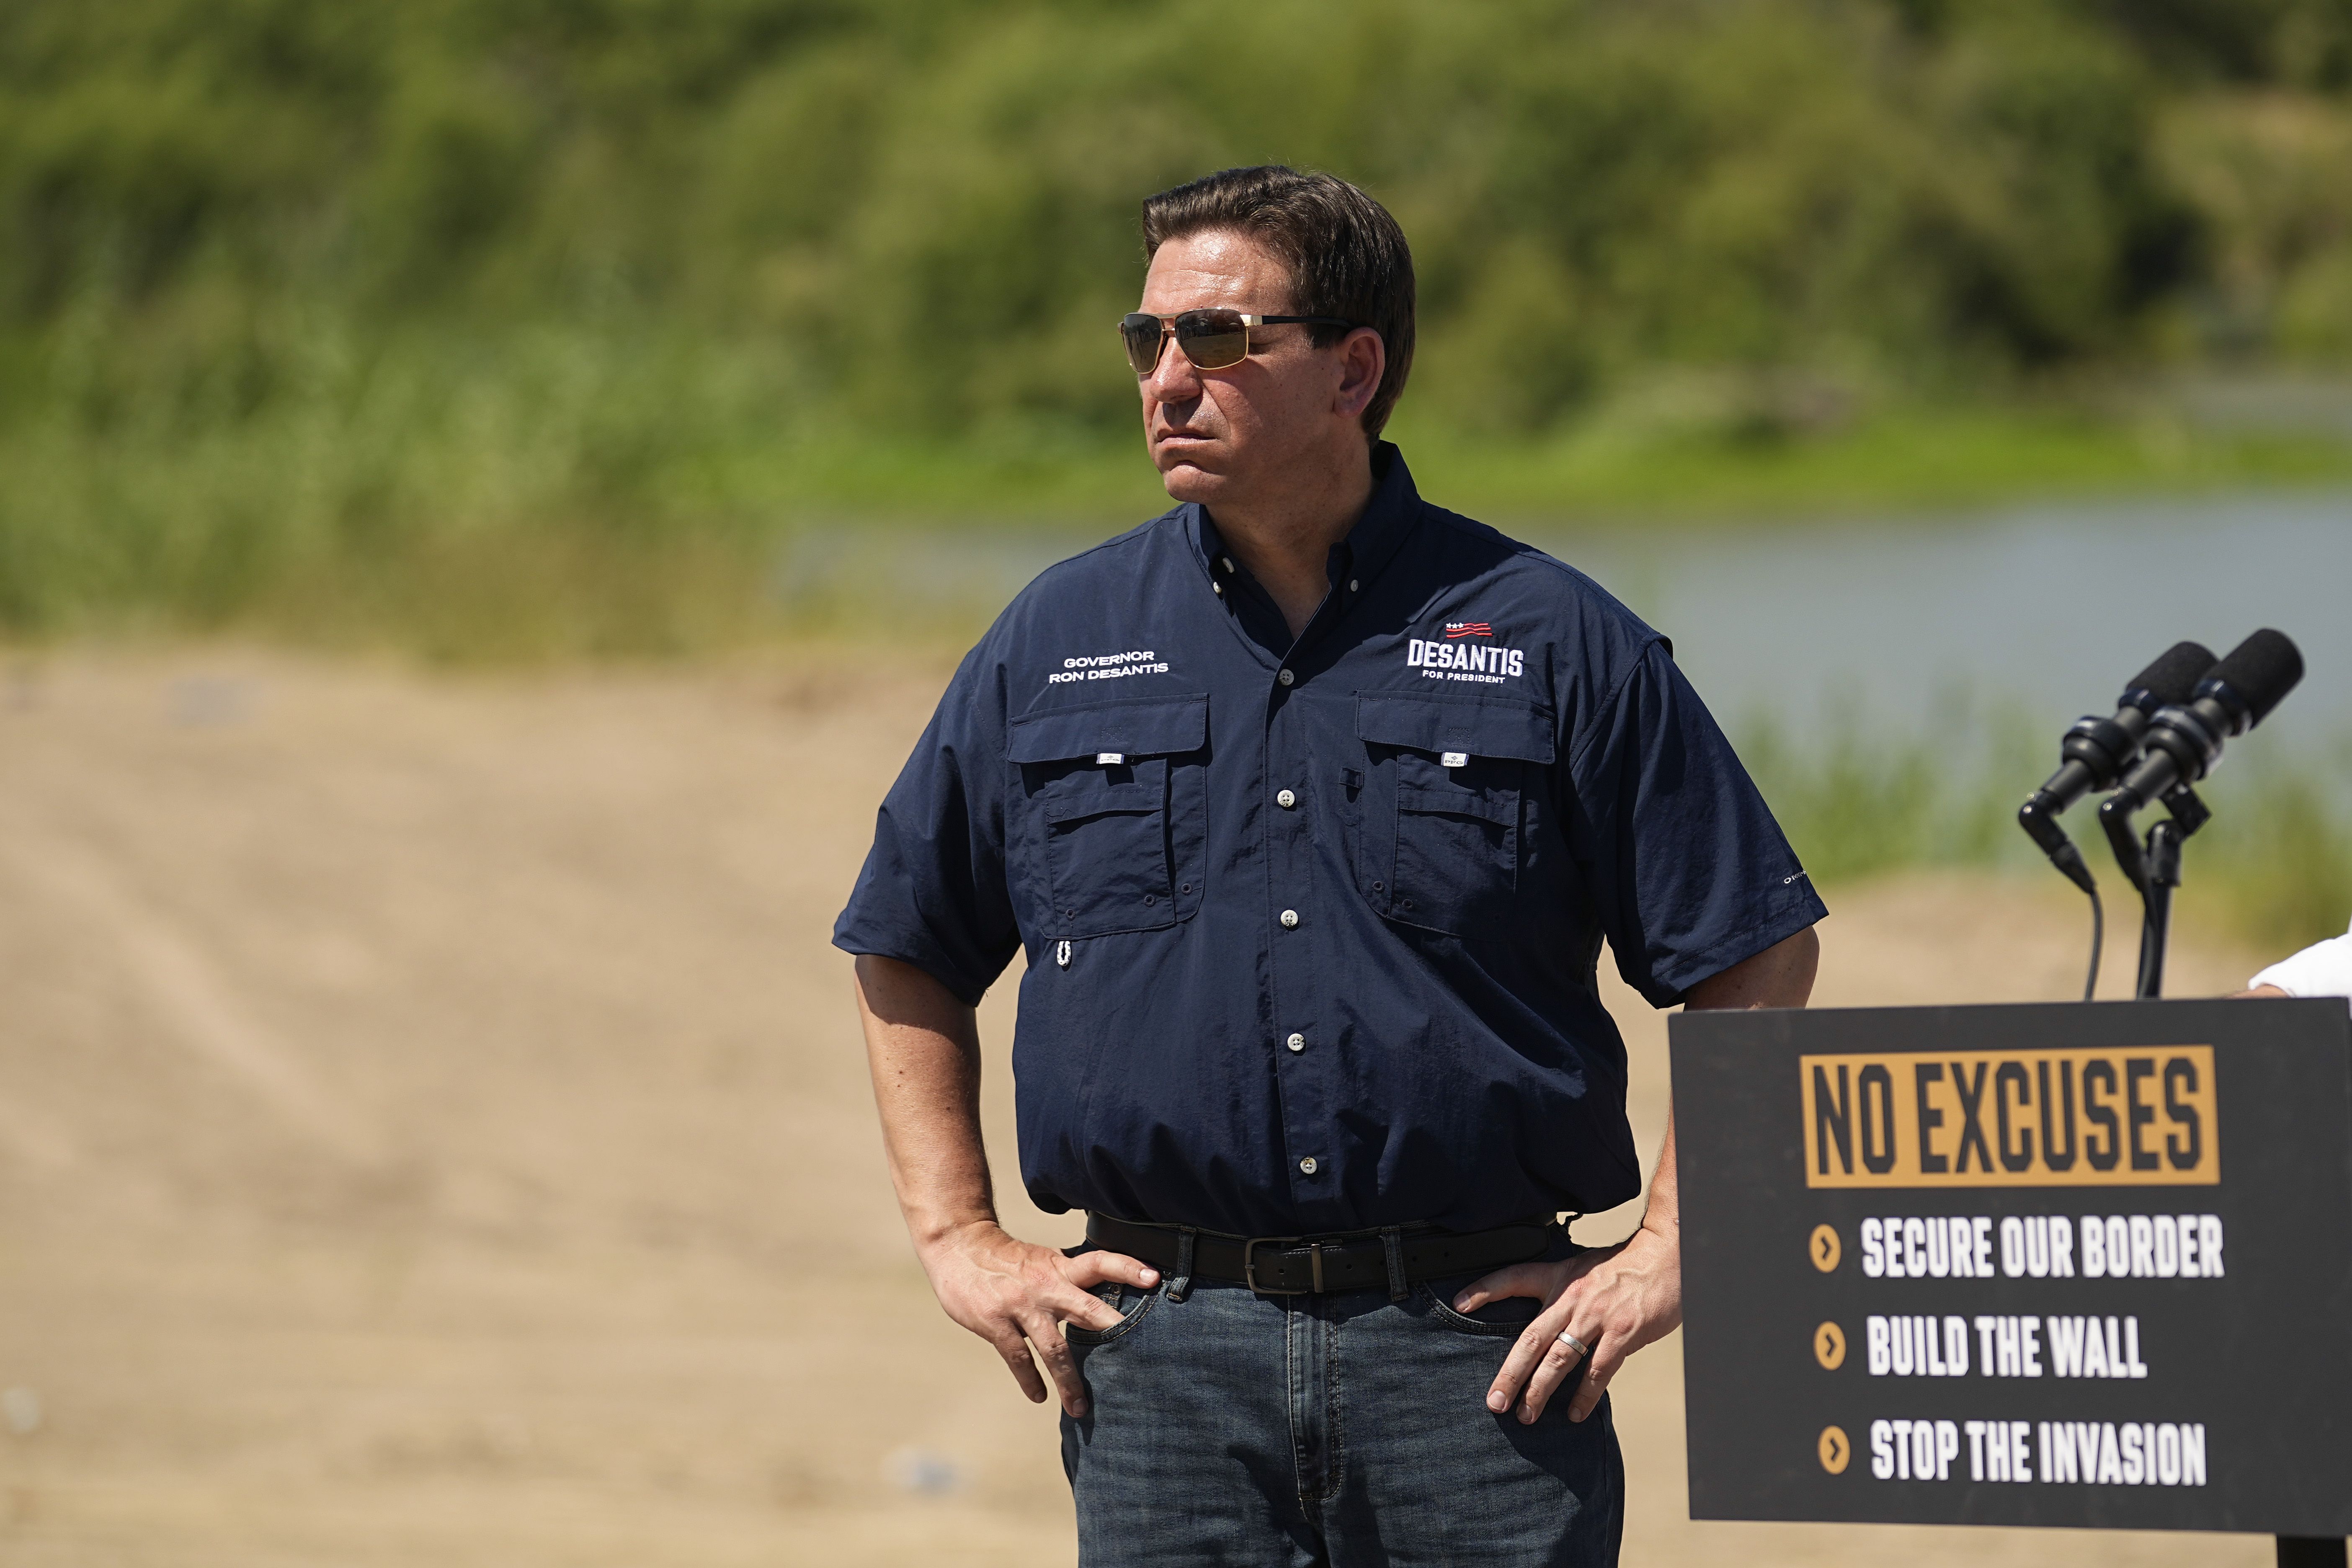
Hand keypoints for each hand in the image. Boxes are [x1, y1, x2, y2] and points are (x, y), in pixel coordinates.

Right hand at [917, 1221, 1158, 1416]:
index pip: (1100, 1262)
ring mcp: (1020, 1306)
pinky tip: (1039, 1396)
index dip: (1127, 1268)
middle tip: (1139, 1358)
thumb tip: (1105, 1307)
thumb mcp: (1043, 1262)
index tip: (1154, 1280)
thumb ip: (1070, 1282)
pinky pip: (1018, 1358)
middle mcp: (1045, 1286)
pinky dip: (1030, 1380)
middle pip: (1086, 1309)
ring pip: (1054, 1348)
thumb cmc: (1007, 1260)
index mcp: (1059, 1268)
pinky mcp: (995, 1323)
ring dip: (1069, 1381)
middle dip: (1113, 1333)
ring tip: (1081, 1408)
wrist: (958, 1247)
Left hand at [1453, 1223, 1680, 1424]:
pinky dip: (1585, 1396)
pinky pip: (1597, 1371)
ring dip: (1540, 1391)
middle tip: (1495, 1402)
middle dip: (1510, 1374)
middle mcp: (1571, 1297)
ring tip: (1526, 1415)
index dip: (1484, 1290)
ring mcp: (1596, 1317)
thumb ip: (1560, 1294)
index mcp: (1558, 1277)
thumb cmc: (1623, 1267)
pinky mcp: (1622, 1334)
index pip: (1513, 1278)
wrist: (1665, 1259)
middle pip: (1530, 1339)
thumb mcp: (1582, 1270)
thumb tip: (1543, 1326)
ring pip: (1559, 1360)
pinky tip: (1574, 1413)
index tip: (1458, 1303)